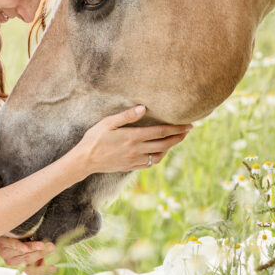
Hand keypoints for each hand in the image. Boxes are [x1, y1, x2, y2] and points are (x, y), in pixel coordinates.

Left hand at [0, 236, 55, 274]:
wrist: (0, 227)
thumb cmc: (19, 236)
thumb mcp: (30, 244)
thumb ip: (38, 252)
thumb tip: (45, 258)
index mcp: (22, 264)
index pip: (33, 272)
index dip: (43, 271)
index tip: (53, 268)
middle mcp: (14, 261)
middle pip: (30, 260)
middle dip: (42, 254)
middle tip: (52, 247)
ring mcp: (7, 254)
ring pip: (23, 253)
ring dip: (34, 249)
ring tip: (44, 245)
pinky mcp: (1, 245)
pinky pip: (12, 245)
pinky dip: (19, 247)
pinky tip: (25, 248)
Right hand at [70, 105, 191, 176]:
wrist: (85, 161)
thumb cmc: (94, 138)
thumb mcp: (108, 123)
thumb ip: (127, 116)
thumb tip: (144, 108)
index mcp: (133, 137)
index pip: (161, 132)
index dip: (176, 128)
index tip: (188, 124)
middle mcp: (137, 150)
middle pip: (165, 144)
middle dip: (178, 137)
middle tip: (188, 130)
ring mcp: (135, 160)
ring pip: (159, 155)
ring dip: (170, 147)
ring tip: (176, 139)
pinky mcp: (131, 166)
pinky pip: (151, 163)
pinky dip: (159, 156)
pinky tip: (160, 151)